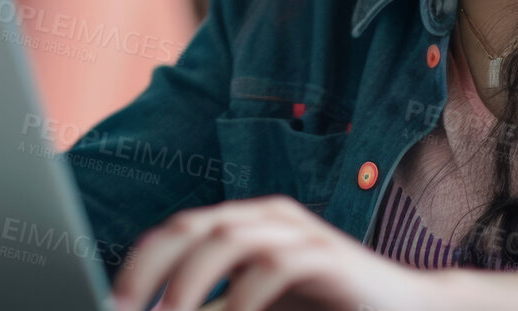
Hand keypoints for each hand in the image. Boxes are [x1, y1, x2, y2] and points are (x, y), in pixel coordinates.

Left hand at [110, 195, 437, 310]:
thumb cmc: (322, 310)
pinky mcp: (327, 255)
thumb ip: (211, 308)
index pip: (175, 231)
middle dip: (151, 270)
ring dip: (190, 284)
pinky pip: (274, 266)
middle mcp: (266, 217)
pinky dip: (242, 297)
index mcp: (243, 223)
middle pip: (193, 226)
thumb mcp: (254, 309)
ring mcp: (298, 231)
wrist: (404, 308)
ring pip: (227, 238)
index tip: (113, 304)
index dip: (139, 266)